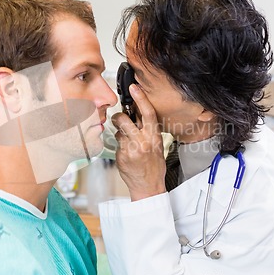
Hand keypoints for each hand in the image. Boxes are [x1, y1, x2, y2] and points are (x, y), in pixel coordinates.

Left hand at [112, 84, 165, 200]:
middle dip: (119, 116)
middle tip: (119, 118)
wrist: (148, 187)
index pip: (148, 113)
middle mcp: (143, 142)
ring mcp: (130, 150)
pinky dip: (119, 145)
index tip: (134, 88)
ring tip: (126, 141)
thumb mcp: (157, 145)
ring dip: (119, 133)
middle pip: (125, 120)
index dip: (141, 98)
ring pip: (118, 132)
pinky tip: (126, 154)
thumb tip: (138, 114)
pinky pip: (116, 144)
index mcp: (154, 137)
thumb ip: (148, 130)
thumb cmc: (154, 166)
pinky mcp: (121, 156)